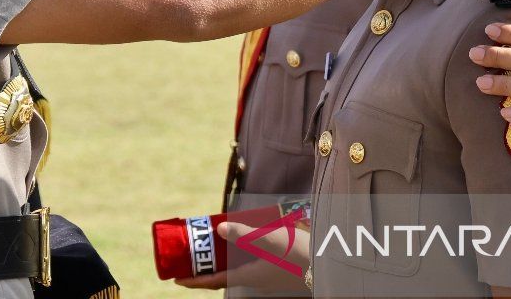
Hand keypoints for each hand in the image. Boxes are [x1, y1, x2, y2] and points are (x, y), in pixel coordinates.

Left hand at [174, 221, 309, 293]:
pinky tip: (242, 242)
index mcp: (250, 277)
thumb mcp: (271, 241)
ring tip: (210, 249)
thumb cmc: (301, 254)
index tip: (176, 279)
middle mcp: (256, 279)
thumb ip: (244, 234)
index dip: (194, 280)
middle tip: (189, 260)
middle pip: (223, 276)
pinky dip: (239, 256)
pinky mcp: (278, 269)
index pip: (215, 281)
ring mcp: (267, 275)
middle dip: (205, 270)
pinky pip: (250, 264)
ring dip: (222, 262)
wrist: (333, 263)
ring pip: (237, 270)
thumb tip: (218, 229)